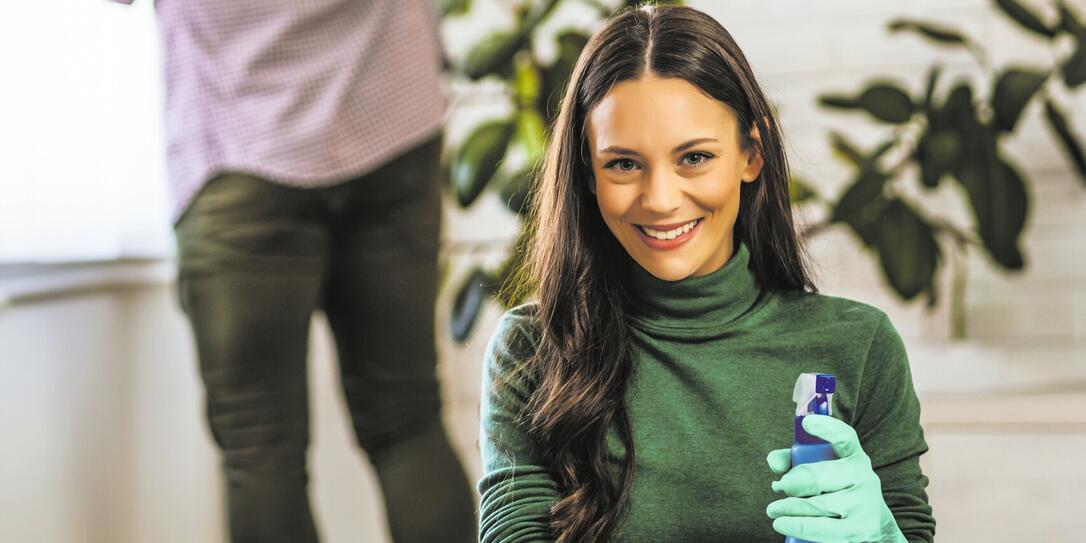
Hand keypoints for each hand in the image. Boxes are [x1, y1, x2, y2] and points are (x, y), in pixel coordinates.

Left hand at [765, 414, 905, 542]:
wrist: (873, 529)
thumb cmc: (836, 494)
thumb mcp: (819, 473)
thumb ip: (792, 461)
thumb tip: (774, 462)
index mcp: (853, 457)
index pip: (844, 437)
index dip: (827, 428)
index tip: (808, 423)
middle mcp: (864, 477)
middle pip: (818, 476)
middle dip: (792, 483)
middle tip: (778, 488)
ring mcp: (864, 504)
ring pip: (816, 504)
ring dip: (788, 507)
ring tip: (773, 510)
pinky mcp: (860, 529)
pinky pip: (821, 527)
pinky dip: (796, 525)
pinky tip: (782, 523)